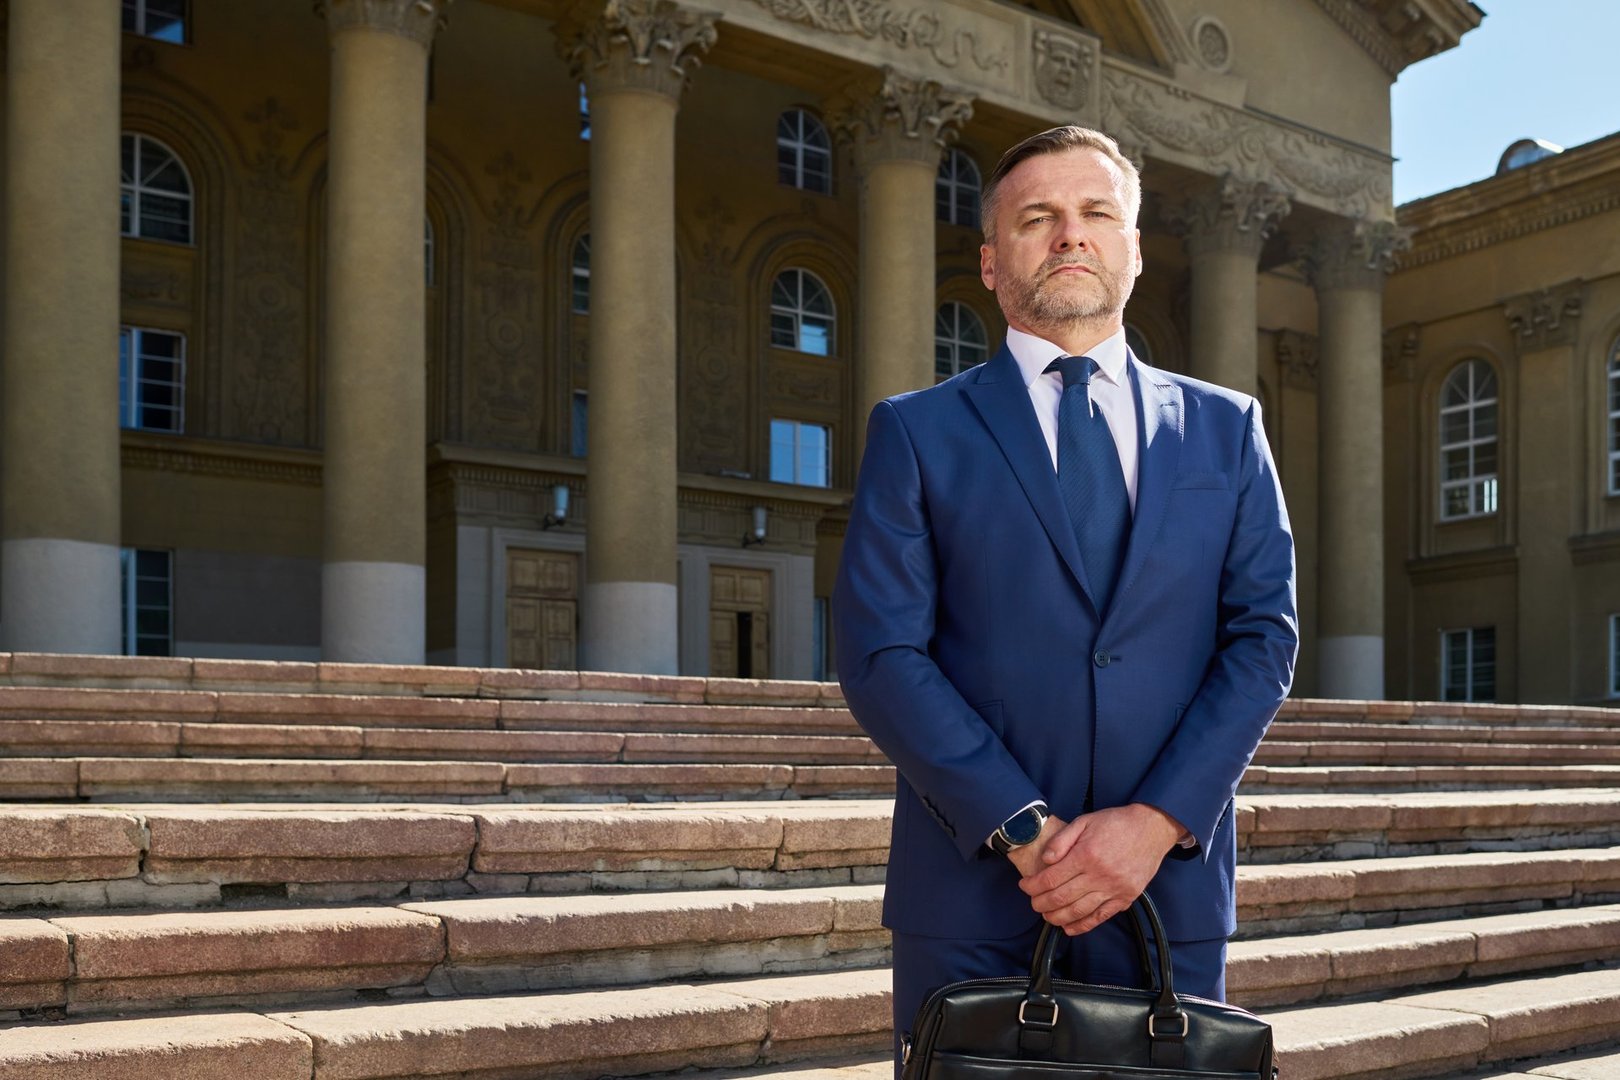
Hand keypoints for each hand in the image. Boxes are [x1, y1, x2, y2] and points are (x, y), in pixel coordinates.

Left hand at [1017, 803, 1182, 935]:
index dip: (1033, 886)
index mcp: (1086, 855)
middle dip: (1041, 903)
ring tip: (1047, 916)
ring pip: (1078, 911)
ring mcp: (1113, 889)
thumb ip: (1062, 840)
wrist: (1151, 829)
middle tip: (1033, 903)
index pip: (1050, 878)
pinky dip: (1082, 925)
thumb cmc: (1116, 823)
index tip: (1025, 886)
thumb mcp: (1084, 821)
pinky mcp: (1125, 898)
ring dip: (1058, 917)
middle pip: (1061, 897)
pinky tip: (1069, 927)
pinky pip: (1100, 917)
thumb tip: (1045, 859)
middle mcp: (1099, 875)